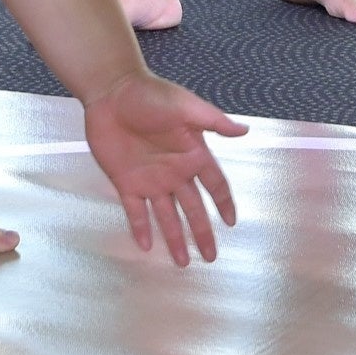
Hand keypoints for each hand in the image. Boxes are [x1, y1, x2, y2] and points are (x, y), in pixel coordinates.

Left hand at [81, 71, 245, 263]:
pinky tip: (147, 246)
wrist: (111, 92)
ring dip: (176, 238)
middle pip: (194, 208)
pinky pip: (136, 212)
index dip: (225, 203)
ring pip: (167, 216)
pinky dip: (142, 229)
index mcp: (193, 154)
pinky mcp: (126, 182)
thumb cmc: (149, 94)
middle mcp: (175, 172)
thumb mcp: (185, 106)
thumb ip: (213, 121)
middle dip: (203, 233)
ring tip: (184, 262)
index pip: (215, 185)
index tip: (232, 222)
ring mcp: (150, 180)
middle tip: (211, 257)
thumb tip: (244, 132)